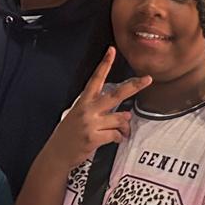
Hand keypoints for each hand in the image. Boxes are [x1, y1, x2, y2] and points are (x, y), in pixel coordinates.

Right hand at [46, 48, 150, 170]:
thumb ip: (101, 112)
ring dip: (124, 125)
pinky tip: (114, 139)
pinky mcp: (93, 138)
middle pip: (116, 94)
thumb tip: (125, 114)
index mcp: (83, 101)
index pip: (95, 78)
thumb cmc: (69, 134)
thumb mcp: (78, 115)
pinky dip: (118, 138)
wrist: (56, 154)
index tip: (112, 50)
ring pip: (120, 118)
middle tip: (148, 79)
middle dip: (134, 86)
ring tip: (121, 130)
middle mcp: (87, 110)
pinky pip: (116, 134)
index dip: (104, 64)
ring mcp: (90, 123)